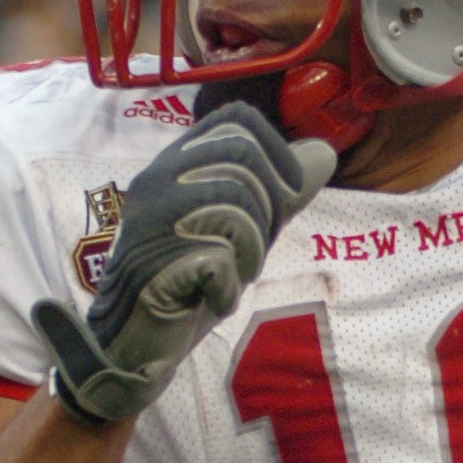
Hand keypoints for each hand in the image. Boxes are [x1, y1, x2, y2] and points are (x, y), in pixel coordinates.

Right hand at [35, 104, 333, 425]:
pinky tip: (206, 299)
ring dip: (247, 257)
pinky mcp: (153, 262)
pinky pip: (221, 261)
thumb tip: (325, 153)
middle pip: (244, 161)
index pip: (238, 120)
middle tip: (244, 252)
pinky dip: (226, 292)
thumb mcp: (243, 229)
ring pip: (236, 210)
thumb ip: (279, 192)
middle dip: (265, 213)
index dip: (278, 154)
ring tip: (223, 278)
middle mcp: (158, 178)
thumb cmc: (191, 281)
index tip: (286, 198)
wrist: (137, 342)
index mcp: (177, 162)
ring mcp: (151, 218)